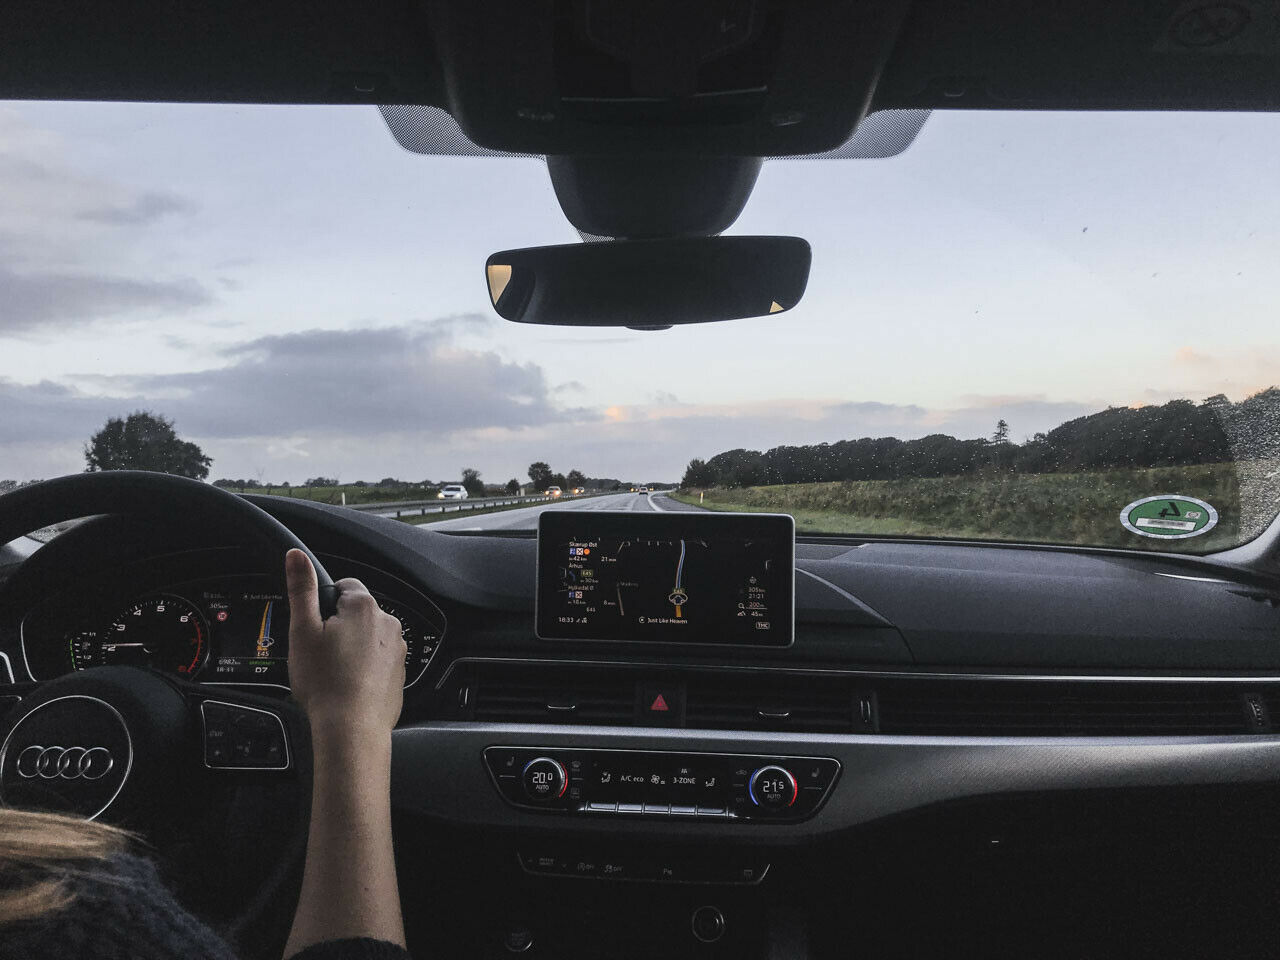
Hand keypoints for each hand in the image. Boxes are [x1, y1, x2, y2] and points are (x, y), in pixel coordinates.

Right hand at [284, 549, 405, 735]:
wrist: (351, 729)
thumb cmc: (326, 683)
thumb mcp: (303, 630)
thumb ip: (301, 589)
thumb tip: (296, 557)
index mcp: (364, 606)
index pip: (343, 585)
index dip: (323, 603)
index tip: (313, 624)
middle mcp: (388, 623)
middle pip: (355, 613)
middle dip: (337, 627)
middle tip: (318, 652)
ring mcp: (397, 649)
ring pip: (367, 638)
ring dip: (351, 648)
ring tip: (332, 673)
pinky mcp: (399, 672)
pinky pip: (377, 661)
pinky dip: (363, 669)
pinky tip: (347, 685)